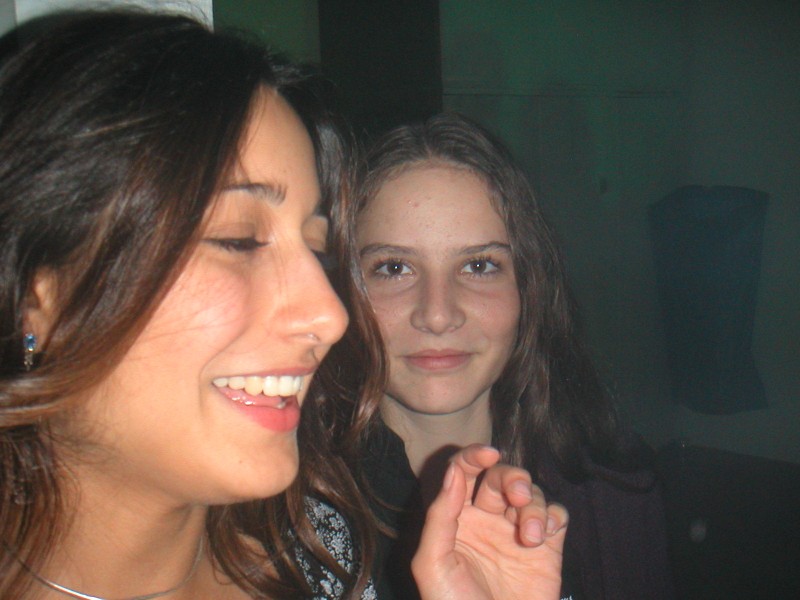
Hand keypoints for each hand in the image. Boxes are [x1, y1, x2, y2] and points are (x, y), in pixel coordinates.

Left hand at [412, 445, 567, 599]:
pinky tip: (544, 535)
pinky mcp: (547, 548)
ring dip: (533, 504)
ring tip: (531, 534)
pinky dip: (553, 516)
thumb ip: (440, 516)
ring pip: (531, 493)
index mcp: (456, 519)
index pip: (463, 472)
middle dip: (511, 478)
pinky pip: (556, 514)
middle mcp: (486, 520)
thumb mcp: (432, 563)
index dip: (474, 456)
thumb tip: (454, 471)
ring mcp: (517, 532)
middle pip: (501, 476)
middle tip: (516, 497)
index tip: (488, 454)